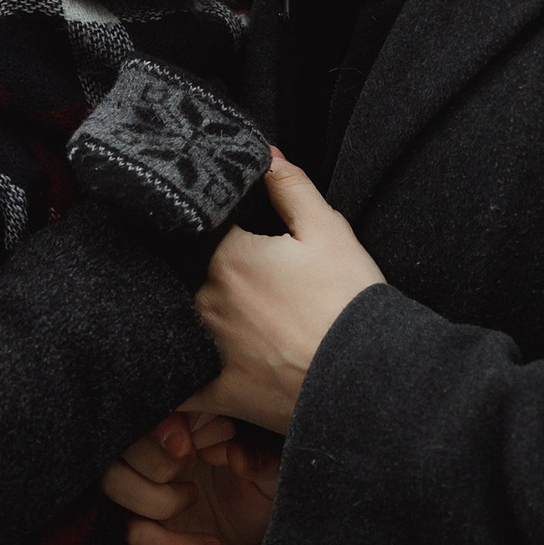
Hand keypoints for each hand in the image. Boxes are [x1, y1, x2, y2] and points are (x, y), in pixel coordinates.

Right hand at [102, 411, 279, 544]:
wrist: (262, 528)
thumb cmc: (267, 483)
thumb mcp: (278, 468)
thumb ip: (263, 457)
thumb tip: (234, 454)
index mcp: (185, 419)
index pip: (149, 409)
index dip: (158, 425)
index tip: (185, 443)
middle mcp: (156, 447)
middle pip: (120, 446)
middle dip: (153, 460)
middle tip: (190, 461)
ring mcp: (145, 484)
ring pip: (113, 483)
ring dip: (154, 499)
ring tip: (194, 497)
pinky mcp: (146, 524)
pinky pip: (134, 534)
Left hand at [185, 151, 383, 433]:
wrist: (365, 378)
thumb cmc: (350, 301)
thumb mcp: (330, 230)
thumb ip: (291, 185)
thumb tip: (263, 153)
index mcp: (227, 254)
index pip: (205, 229)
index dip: (218, 231)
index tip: (235, 238)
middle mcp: (205, 297)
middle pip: (189, 273)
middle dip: (204, 272)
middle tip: (244, 281)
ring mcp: (206, 346)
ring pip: (180, 319)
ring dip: (189, 313)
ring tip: (229, 317)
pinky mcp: (214, 390)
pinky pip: (180, 382)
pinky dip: (178, 373)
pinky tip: (185, 366)